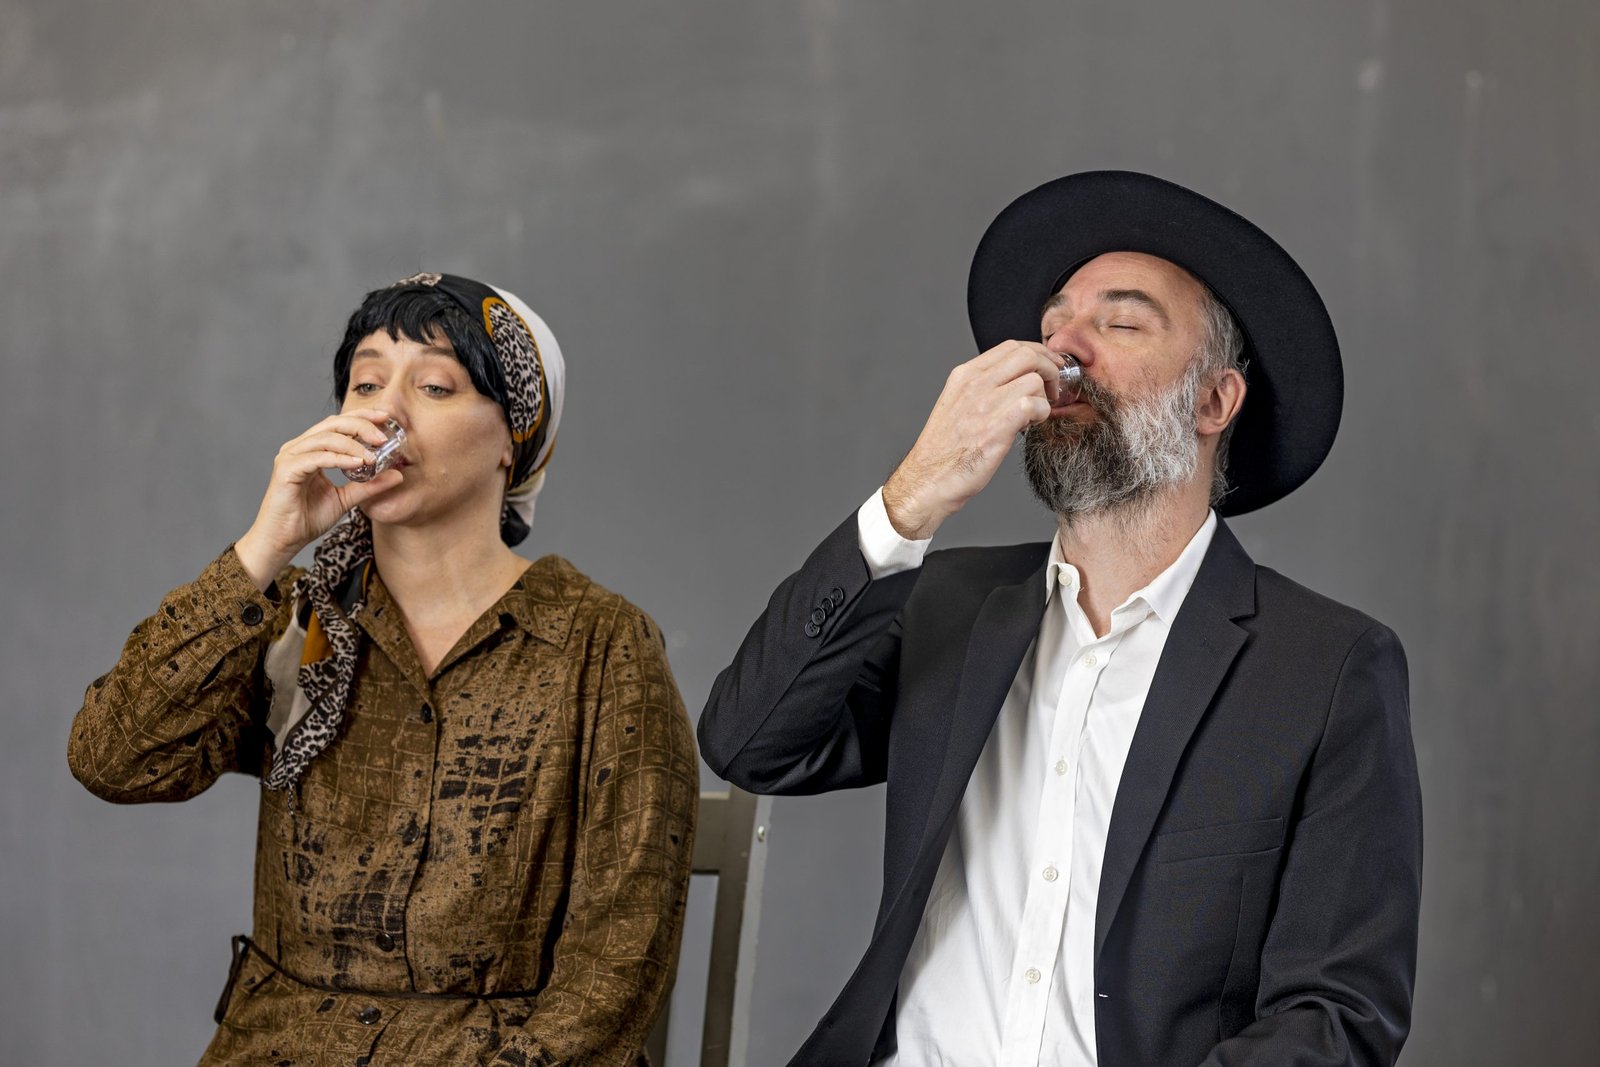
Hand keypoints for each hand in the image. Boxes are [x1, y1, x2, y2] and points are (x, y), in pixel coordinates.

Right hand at [234, 409, 403, 589]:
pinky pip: (317, 457)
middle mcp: (299, 448)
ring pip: (326, 438)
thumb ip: (369, 486)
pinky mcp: (286, 470)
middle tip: (383, 437)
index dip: (362, 417)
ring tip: (373, 457)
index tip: (386, 419)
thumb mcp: (346, 499)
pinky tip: (358, 464)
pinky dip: (339, 458)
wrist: (283, 541)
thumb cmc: (307, 519)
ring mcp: (290, 457)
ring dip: (353, 444)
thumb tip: (398, 475)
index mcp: (311, 450)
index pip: (338, 424)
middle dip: (361, 426)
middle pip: (333, 424)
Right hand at [882, 341, 1061, 540]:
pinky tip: (1030, 426)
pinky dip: (1041, 415)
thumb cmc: (944, 450)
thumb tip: (1014, 380)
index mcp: (964, 376)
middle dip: (1049, 369)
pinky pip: (1033, 405)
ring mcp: (984, 405)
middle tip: (1053, 388)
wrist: (928, 480)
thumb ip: (981, 388)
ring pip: (1034, 380)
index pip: (1011, 346)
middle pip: (1027, 355)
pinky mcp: (996, 428)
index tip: (1048, 367)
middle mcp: (974, 384)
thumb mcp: (956, 405)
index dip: (1038, 354)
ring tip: (1036, 415)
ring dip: (1044, 398)